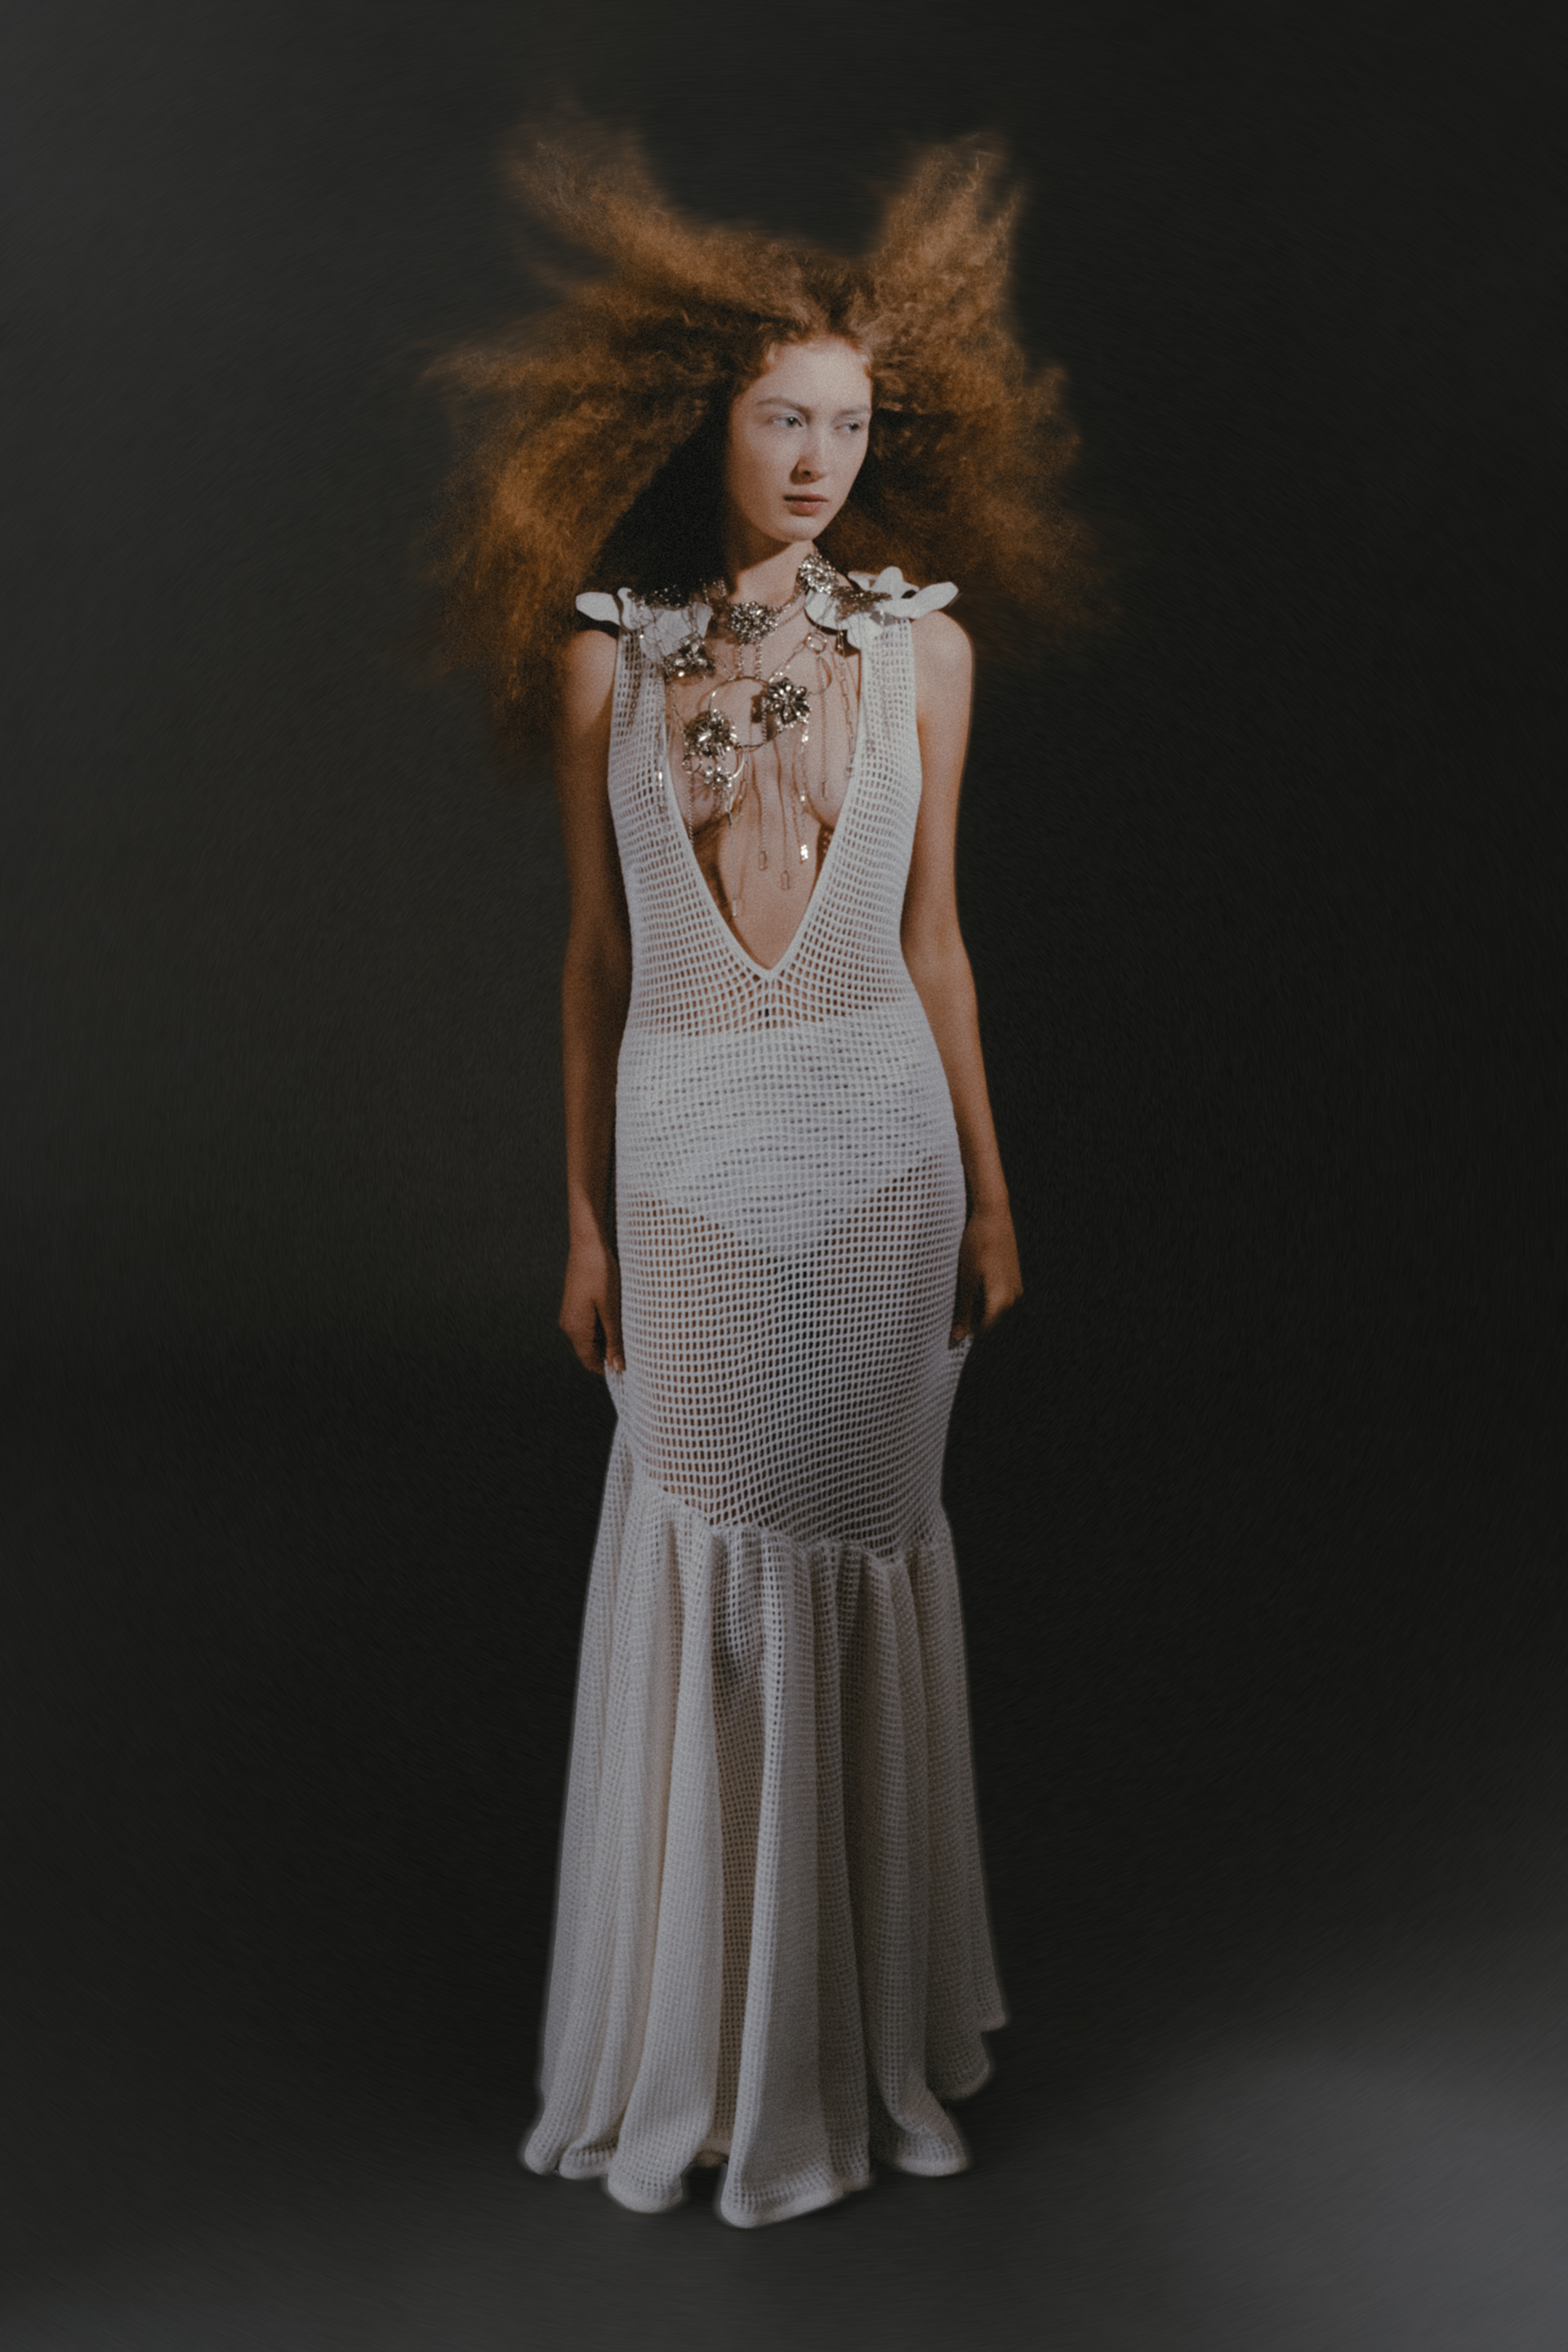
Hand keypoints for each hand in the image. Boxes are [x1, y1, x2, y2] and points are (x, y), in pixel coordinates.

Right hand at [560, 1229, 624, 1374]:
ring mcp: (571, 1313)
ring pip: (592, 1337)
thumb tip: (616, 1366)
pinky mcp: (576, 1304)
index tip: (630, 1367)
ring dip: (609, 1337)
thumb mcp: (612, 1309)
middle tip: (635, 1347)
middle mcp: (568, 1324)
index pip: (590, 1361)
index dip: (609, 1368)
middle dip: (611, 1352)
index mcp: (575, 1328)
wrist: (588, 1243)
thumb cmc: (600, 1272)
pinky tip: (619, 1315)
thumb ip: (614, 1340)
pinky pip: (590, 1324)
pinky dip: (605, 1325)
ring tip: (629, 1328)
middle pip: (590, 1350)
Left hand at [951, 1200, 1022, 1345]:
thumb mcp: (965, 1279)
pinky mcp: (1013, 1277)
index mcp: (1002, 1300)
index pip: (984, 1331)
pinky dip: (985, 1297)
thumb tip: (958, 1336)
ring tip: (959, 1295)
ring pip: (995, 1309)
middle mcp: (1014, 1297)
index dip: (966, 1332)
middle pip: (991, 1322)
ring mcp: (1015, 1287)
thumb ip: (963, 1310)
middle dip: (972, 1321)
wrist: (993, 1215)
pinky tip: (971, 1285)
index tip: (950, 1330)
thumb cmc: (978, 1243)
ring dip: (978, 1308)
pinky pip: (999, 1297)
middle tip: (952, 1312)